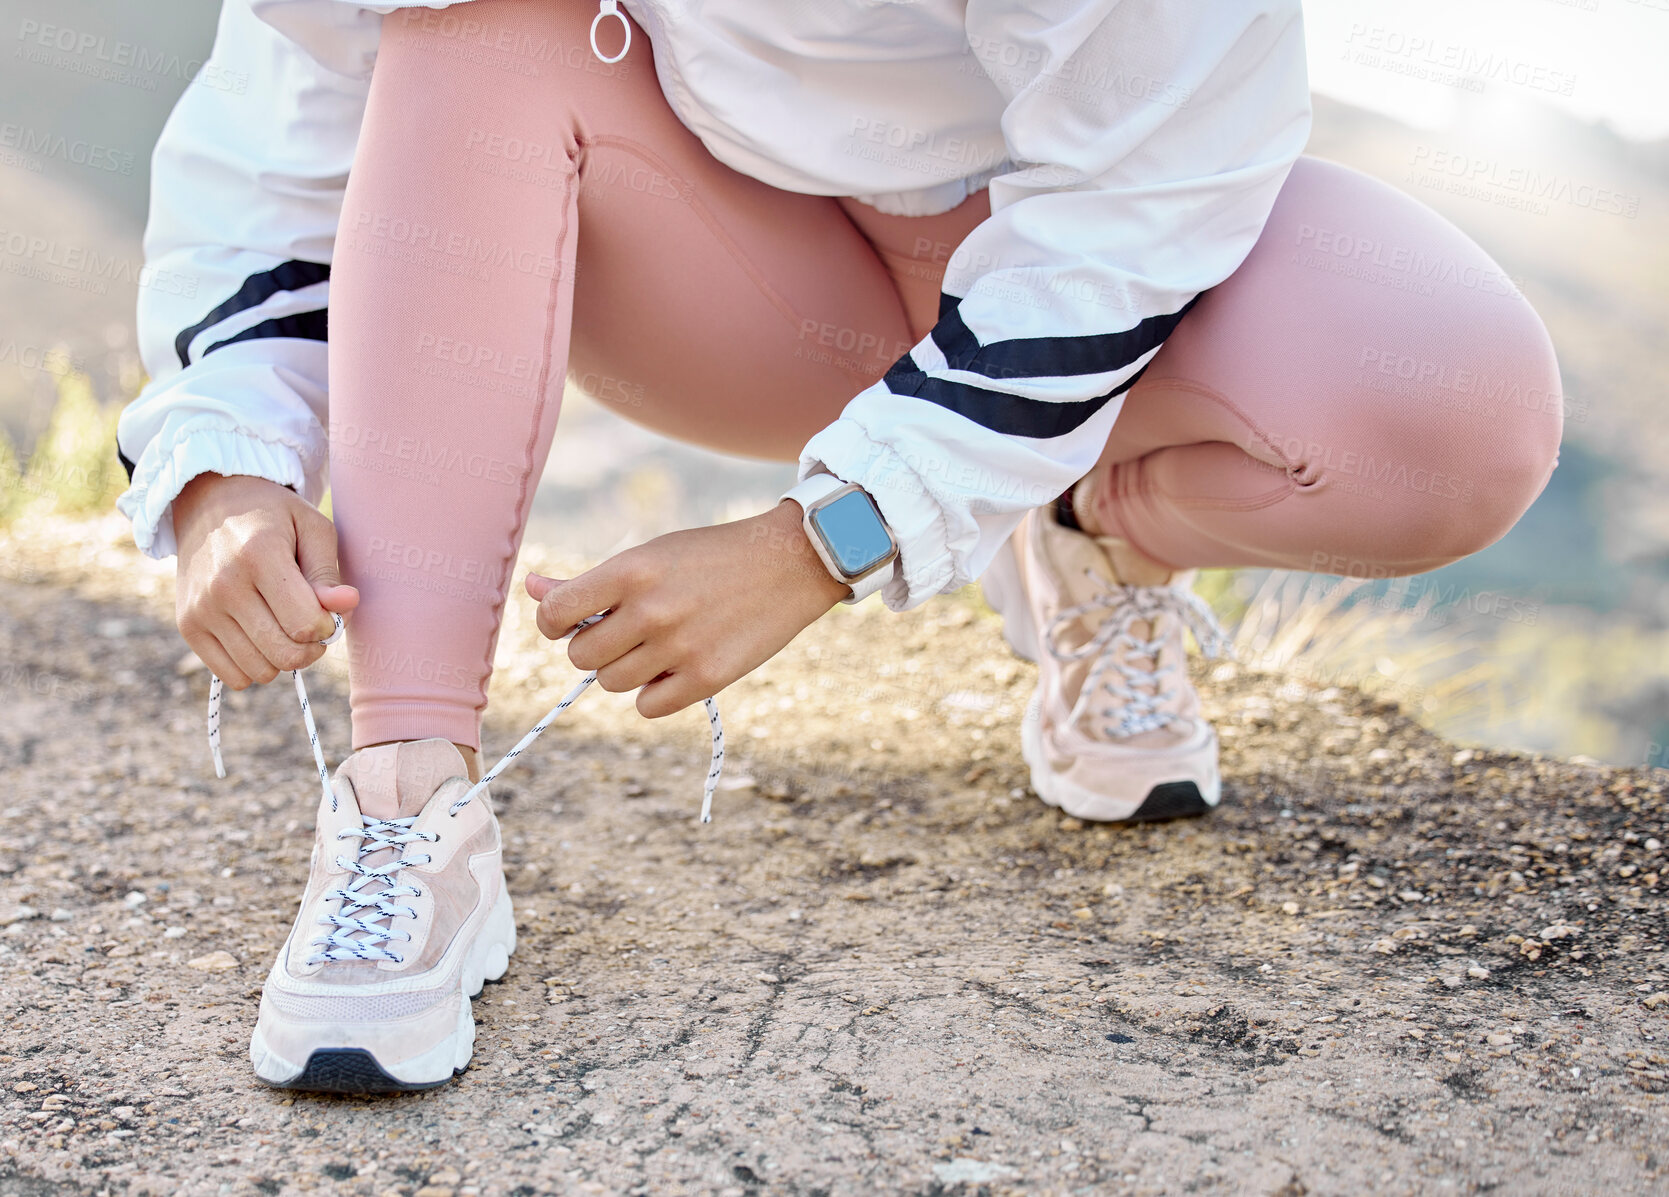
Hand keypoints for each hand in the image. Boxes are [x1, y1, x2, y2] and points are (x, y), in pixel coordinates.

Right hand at [173, 473, 359, 688]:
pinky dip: (254, 666)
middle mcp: (223, 586)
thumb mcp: (311, 527)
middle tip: (311, 624)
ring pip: (261, 671)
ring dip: (283, 658)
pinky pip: (234, 676)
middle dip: (311, 647)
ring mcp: (201, 609)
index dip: (328, 626)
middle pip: (285, 654)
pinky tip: (259, 637)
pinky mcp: (187, 626)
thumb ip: (328, 571)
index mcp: (259, 556)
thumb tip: (346, 604)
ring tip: (283, 626)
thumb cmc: (272, 517)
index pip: (306, 624)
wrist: (208, 503)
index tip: (326, 610)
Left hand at [526, 500, 851, 717]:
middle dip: (596, 648)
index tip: (573, 621)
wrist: (789, 563)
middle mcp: (650, 610)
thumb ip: (590, 580)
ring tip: (656, 647)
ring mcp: (679, 646)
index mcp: (631, 570)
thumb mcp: (650, 555)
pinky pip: (648, 707)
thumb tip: (531, 589)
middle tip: (628, 632)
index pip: (555, 615)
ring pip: (612, 683)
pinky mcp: (707, 677)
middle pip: (582, 656)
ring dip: (626, 670)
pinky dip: (654, 694)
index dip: (556, 624)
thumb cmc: (711, 556)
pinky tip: (675, 669)